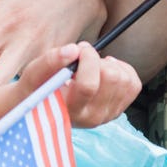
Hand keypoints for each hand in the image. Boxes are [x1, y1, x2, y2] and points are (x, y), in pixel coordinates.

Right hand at [16, 43, 139, 128]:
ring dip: (110, 65)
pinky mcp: (117, 110)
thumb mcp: (34, 74)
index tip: (79, 49)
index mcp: (70, 111)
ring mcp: (107, 116)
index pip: (89, 85)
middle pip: (112, 78)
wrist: (42, 108)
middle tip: (82, 57)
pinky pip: (133, 85)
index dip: (88, 59)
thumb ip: (51, 61)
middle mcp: (92, 118)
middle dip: (98, 59)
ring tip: (92, 66)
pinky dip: (123, 70)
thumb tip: (73, 50)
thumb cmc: (36, 89)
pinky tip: (105, 70)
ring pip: (125, 80)